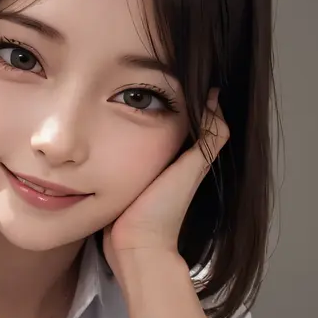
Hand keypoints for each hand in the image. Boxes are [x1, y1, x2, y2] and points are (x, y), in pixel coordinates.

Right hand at [103, 89, 229, 279]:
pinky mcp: (120, 184)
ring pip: (137, 139)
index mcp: (183, 158)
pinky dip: (114, 140)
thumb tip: (215, 98)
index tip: (164, 70)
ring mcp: (140, 175)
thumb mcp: (192, 169)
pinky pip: (119, 155)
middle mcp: (164, 165)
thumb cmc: (162, 209)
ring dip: (126, 121)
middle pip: (158, 126)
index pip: (184, 119)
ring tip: (111, 96)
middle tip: (130, 77)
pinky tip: (101, 128)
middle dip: (146, 104)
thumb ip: (209, 138)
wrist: (133, 247)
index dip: (176, 96)